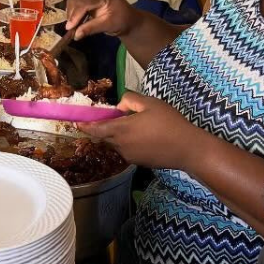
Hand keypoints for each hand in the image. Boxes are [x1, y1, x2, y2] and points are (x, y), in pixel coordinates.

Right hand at [66, 0, 135, 39]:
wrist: (127, 17)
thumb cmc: (121, 20)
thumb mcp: (109, 25)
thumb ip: (92, 28)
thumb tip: (76, 35)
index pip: (84, 3)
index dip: (75, 15)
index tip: (69, 28)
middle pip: (75, 1)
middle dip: (71, 16)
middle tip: (71, 31)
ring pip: (72, 2)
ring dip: (71, 15)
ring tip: (74, 28)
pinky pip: (74, 4)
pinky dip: (73, 14)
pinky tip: (76, 23)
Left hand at [80, 93, 204, 169]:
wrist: (188, 149)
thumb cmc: (169, 123)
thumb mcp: (150, 103)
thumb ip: (130, 100)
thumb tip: (120, 106)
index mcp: (121, 130)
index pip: (95, 129)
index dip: (84, 125)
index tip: (75, 122)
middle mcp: (121, 145)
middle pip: (105, 136)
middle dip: (105, 127)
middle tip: (115, 116)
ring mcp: (130, 156)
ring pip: (117, 143)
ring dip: (120, 134)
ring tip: (138, 125)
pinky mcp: (139, 162)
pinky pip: (128, 150)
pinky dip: (130, 142)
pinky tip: (146, 136)